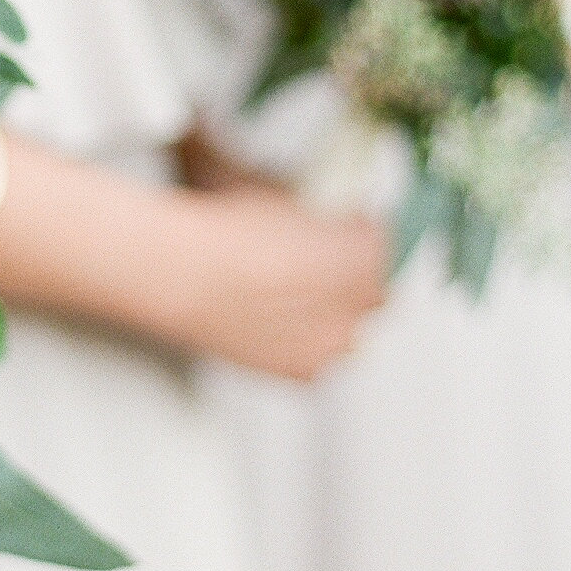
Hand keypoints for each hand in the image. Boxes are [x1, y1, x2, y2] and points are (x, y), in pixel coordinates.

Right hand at [164, 186, 388, 381]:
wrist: (184, 273)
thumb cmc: (229, 231)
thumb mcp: (286, 200)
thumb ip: (323, 221)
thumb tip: (328, 227)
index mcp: (364, 252)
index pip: (386, 246)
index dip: (362, 238)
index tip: (347, 234)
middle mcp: (359, 301)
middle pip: (374, 294)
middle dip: (353, 281)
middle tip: (321, 269)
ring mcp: (334, 341)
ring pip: (348, 332)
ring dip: (331, 317)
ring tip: (292, 301)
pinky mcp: (304, 370)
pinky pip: (319, 359)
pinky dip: (306, 345)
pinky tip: (277, 326)